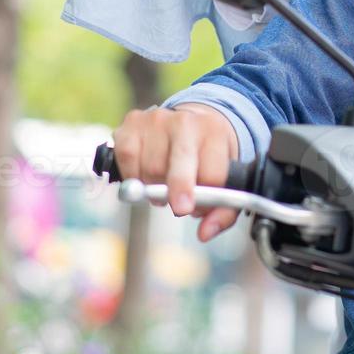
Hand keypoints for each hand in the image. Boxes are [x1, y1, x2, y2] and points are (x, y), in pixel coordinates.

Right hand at [110, 103, 241, 242]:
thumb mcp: (227, 179)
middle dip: (178, 192)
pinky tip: (144, 175)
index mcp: (214, 133)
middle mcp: (185, 122)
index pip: (211, 174)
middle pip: (179, 167)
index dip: (204, 200)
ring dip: (154, 187)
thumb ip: (223, 212)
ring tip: (163, 184)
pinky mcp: (132, 122)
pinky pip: (127, 157)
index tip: (199, 207)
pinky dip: (133, 175)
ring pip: (151, 168)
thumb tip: (205, 234)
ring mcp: (157, 120)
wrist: (191, 121)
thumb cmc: (208, 156)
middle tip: (180, 208)